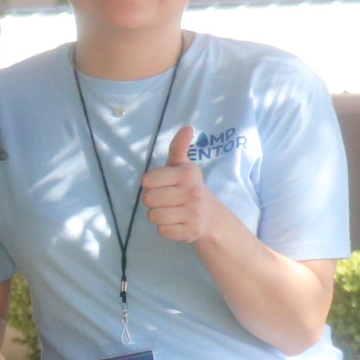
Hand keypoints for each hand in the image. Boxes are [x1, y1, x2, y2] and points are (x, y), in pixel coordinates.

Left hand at [140, 125, 221, 244]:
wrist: (212, 217)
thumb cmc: (189, 188)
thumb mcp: (184, 167)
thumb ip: (179, 147)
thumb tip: (187, 128)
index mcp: (187, 174)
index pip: (148, 180)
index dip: (150, 183)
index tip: (161, 184)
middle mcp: (192, 192)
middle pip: (148, 199)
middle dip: (153, 200)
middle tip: (166, 199)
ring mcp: (192, 214)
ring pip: (153, 216)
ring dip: (158, 215)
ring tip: (171, 211)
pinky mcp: (190, 232)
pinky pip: (162, 231)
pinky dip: (165, 228)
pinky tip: (176, 222)